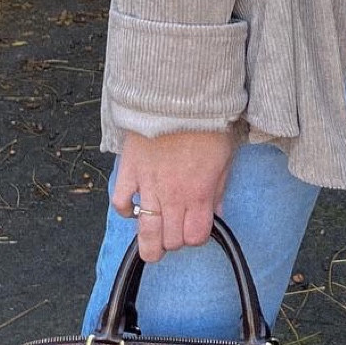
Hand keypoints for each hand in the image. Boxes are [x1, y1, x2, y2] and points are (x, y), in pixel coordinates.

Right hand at [112, 127, 234, 261]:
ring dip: (149, 244)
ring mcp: (148, 186)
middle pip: (171, 239)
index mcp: (199, 193)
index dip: (197, 237)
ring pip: (146, 231)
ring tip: (152, 247)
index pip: (195, 237)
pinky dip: (125, 210)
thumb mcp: (225, 156)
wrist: (178, 97)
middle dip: (175, 240)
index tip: (197, 227)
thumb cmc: (207, 123)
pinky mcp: (129, 172)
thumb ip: (219, 188)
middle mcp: (173, 196)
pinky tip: (133, 208)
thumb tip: (216, 212)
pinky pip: (121, 203)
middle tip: (175, 231)